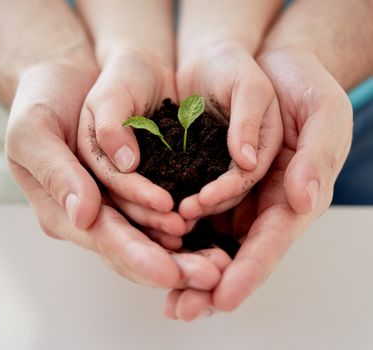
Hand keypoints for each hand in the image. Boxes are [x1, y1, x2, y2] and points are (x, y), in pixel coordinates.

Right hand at [5, 62, 207, 288]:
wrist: (63, 81)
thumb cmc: (41, 102)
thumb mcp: (34, 132)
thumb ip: (57, 173)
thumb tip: (84, 214)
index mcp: (61, 209)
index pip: (103, 239)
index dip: (137, 256)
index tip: (170, 273)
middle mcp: (90, 213)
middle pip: (132, 247)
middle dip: (170, 265)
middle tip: (209, 276)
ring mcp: (113, 202)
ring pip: (149, 234)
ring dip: (182, 250)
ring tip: (215, 259)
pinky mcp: (132, 186)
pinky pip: (157, 209)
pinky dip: (180, 221)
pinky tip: (205, 228)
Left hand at [164, 47, 351, 319]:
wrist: (272, 66)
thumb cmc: (304, 88)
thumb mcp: (323, 116)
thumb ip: (318, 158)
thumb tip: (303, 200)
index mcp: (292, 197)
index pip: (271, 241)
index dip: (249, 271)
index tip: (224, 297)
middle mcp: (261, 203)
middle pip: (236, 252)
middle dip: (209, 283)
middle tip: (182, 310)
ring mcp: (235, 194)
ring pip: (210, 236)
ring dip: (185, 263)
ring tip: (161, 285)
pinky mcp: (210, 177)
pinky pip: (192, 209)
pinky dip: (174, 229)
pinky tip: (154, 244)